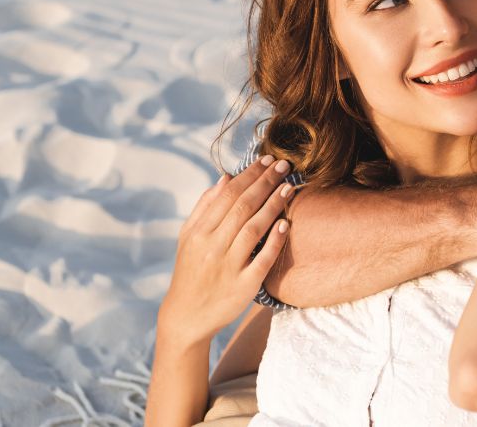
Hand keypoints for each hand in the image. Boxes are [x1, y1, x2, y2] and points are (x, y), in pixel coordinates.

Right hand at [158, 156, 294, 347]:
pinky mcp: (243, 287)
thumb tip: (226, 177)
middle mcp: (212, 247)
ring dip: (273, 205)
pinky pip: (262, 260)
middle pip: (242, 207)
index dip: (249, 175)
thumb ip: (205, 207)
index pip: (227, 195)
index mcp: (198, 232)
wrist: (186, 316)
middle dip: (265, 182)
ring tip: (289, 187)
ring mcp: (228, 267)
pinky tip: (285, 223)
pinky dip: (274, 241)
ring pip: (253, 229)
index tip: (267, 160)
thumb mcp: (188, 238)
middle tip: (284, 165)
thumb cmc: (191, 270)